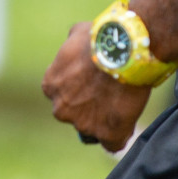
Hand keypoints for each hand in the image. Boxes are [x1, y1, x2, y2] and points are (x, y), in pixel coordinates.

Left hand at [42, 22, 150, 151]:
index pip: (60, 94)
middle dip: (86, 107)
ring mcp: (82, 124)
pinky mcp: (106, 134)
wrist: (124, 53)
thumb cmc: (100, 39)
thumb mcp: (77, 34)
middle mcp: (61, 108)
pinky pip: (112, 144)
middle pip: (72, 114)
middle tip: (106, 95)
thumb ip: (71, 45)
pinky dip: (119, 136)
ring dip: (104, 121)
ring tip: (121, 104)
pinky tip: (127, 123)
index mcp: (50, 85)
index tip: (90, 83)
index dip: (76, 89)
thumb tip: (75, 44)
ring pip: (92, 129)